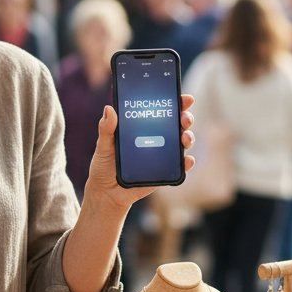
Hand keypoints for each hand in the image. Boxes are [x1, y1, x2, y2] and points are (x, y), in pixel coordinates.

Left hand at [83, 95, 195, 212]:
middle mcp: (156, 138)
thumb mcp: (103, 146)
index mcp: (143, 127)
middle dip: (186, 118)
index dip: (176, 103)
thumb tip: (109, 109)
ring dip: (188, 137)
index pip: (162, 111)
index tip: (184, 98)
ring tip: (185, 138)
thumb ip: (106, 129)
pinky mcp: (164, 172)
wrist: (106, 193)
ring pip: (182, 142)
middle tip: (184, 118)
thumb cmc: (104, 166)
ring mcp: (162, 155)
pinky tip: (187, 160)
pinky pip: (179, 166)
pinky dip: (187, 162)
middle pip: (177, 124)